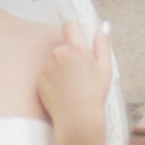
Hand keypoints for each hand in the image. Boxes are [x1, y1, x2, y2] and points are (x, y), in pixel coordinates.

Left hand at [41, 18, 113, 139]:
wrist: (77, 119)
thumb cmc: (94, 94)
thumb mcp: (105, 68)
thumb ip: (102, 44)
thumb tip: (102, 26)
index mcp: (76, 48)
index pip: (70, 25)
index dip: (74, 30)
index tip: (78, 39)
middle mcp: (59, 54)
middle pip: (62, 46)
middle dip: (69, 54)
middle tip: (79, 73)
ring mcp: (47, 67)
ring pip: (54, 60)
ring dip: (60, 67)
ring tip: (71, 85)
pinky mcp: (39, 79)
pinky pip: (46, 74)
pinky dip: (52, 79)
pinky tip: (62, 91)